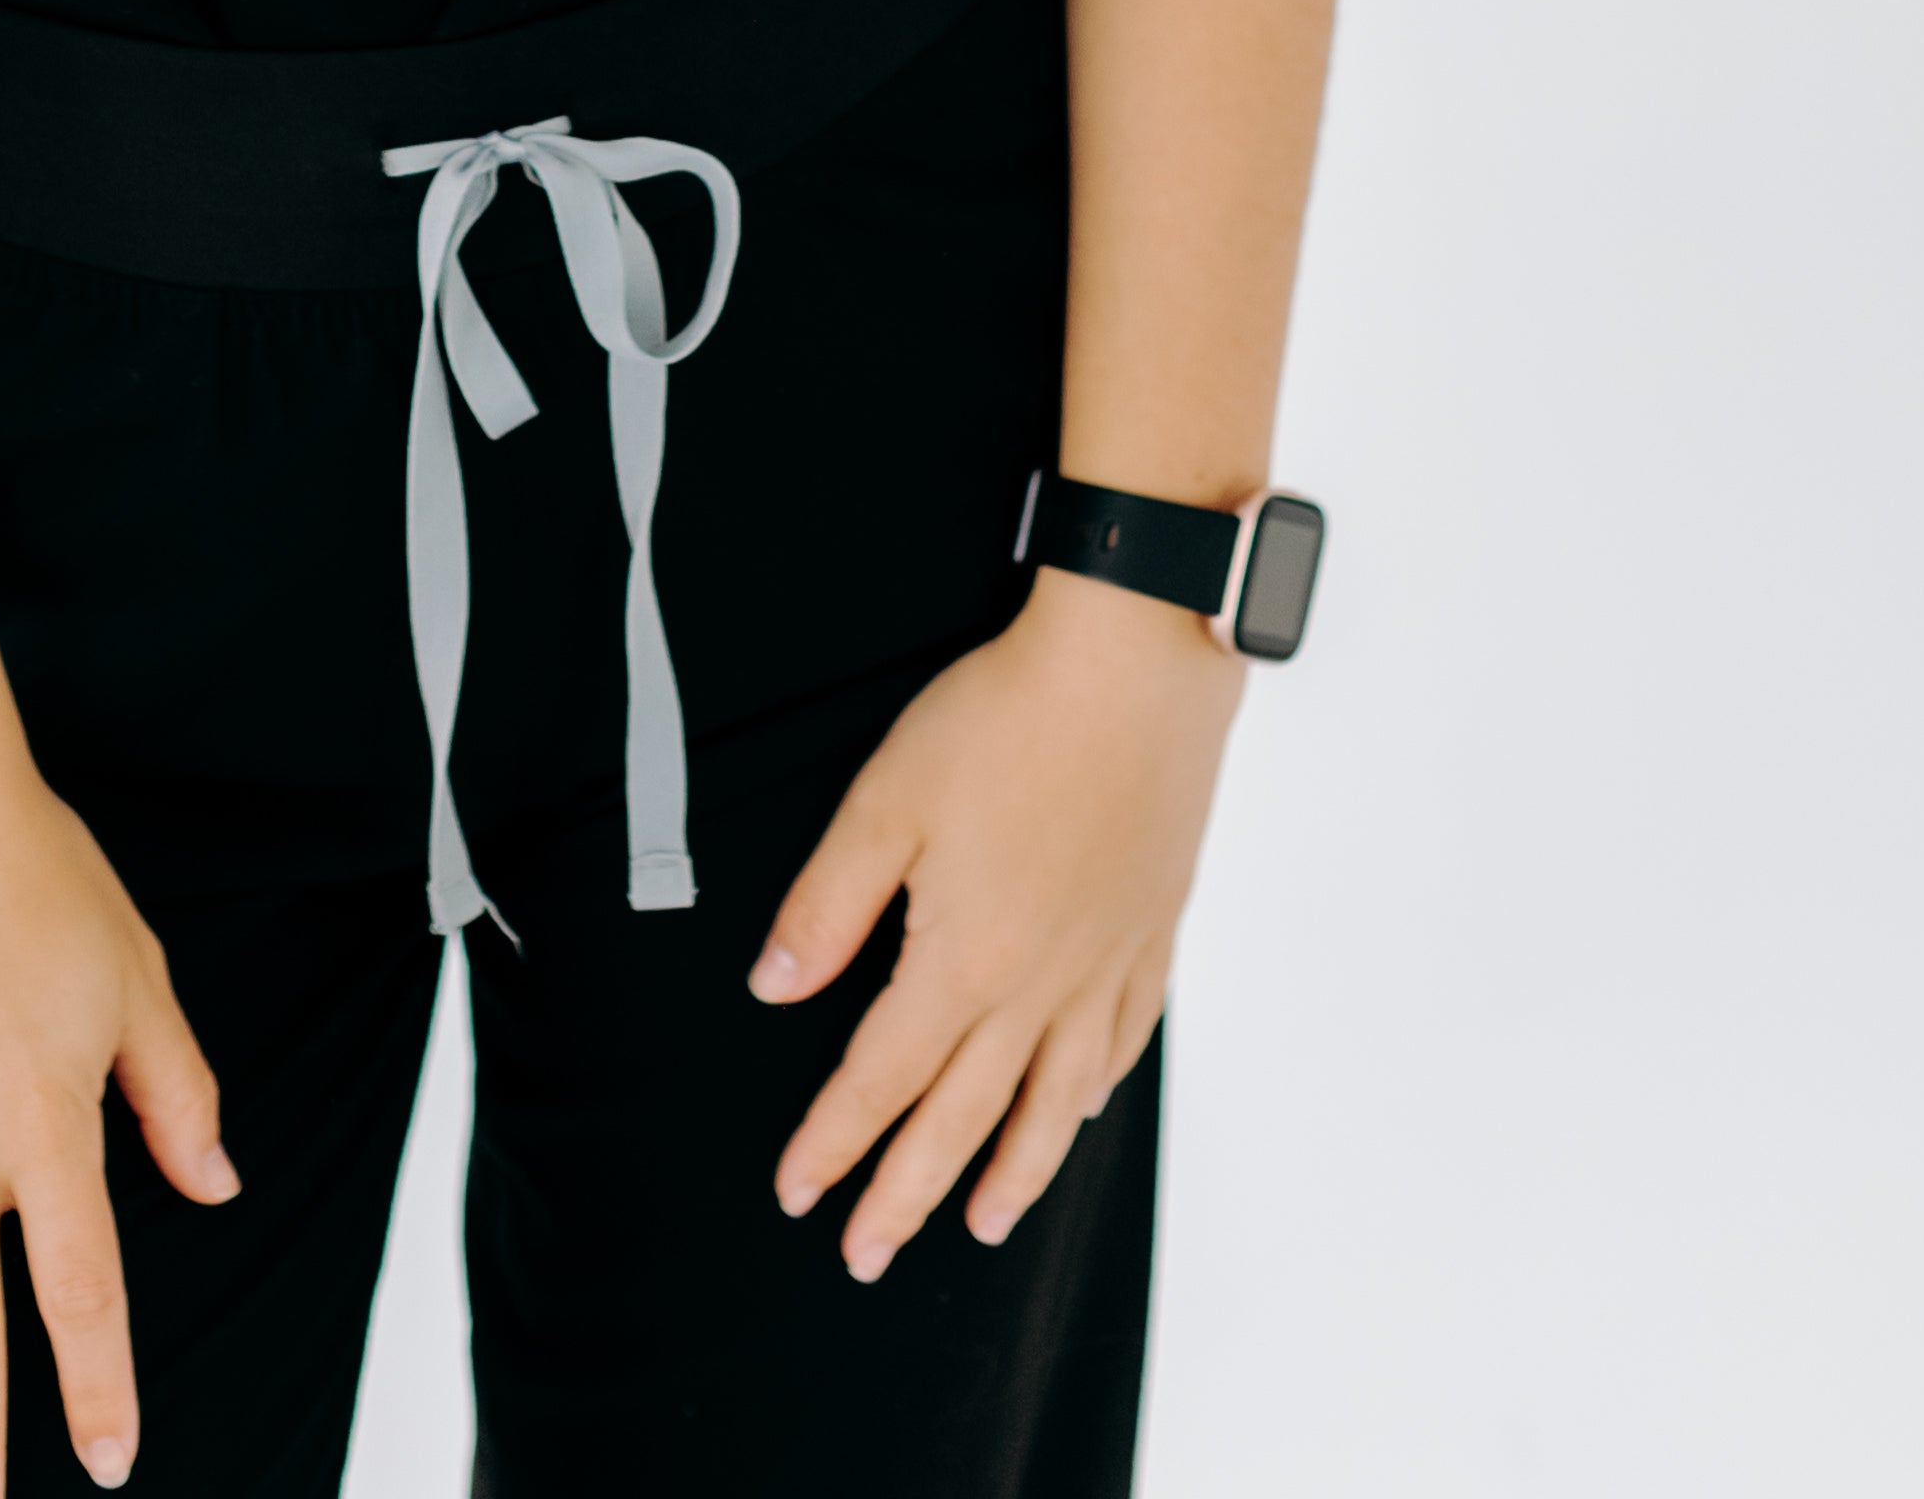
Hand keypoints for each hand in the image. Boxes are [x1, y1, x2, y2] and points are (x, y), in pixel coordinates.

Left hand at [751, 574, 1240, 1276]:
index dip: (833, 1142)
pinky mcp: (1150, 933)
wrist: (1135, 670)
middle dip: (906, 1194)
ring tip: (982, 1223)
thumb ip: (827, 906)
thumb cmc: (1007, 721)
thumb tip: (774, 988)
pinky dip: (1093, 1092)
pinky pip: (1122, 1041)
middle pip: (962, 1118)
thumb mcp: (886, 800)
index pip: (881, 1079)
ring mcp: (1103, 966)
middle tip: (867, 1254)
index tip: (797, 1192)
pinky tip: (1081, 1108)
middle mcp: (1037, 987)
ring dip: (1012, 1174)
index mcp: (962, 961)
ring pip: (1053, 1104)